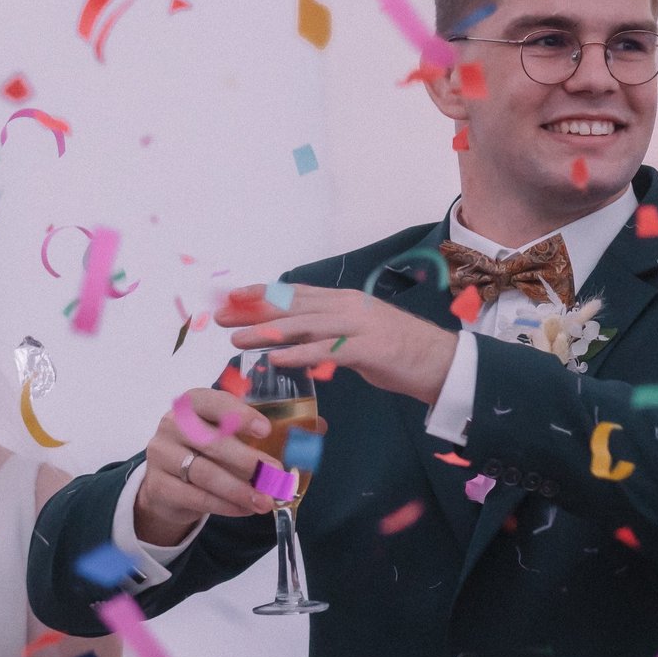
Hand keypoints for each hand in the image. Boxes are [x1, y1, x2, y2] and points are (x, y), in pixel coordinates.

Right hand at [134, 388, 276, 544]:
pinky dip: (225, 506)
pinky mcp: (158, 485)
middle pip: (211, 443)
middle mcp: (172, 424)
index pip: (214, 403)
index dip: (240, 415)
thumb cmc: (205, 451)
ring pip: (205, 474)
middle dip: (247, 460)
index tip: (265, 431)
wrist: (167, 482)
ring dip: (240, 490)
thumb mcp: (224, 434)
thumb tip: (300, 443)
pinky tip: (244, 509)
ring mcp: (161, 455)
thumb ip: (255, 436)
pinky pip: (196, 497)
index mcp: (192, 403)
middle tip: (274, 474)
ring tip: (264, 500)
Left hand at [219, 283, 456, 406]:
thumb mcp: (353, 336)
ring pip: (302, 326)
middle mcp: (345, 307)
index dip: (258, 295)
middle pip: (290, 307)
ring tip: (236, 339)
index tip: (229, 298)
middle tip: (218, 318)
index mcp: (341, 300)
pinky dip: (298, 354)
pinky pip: (326, 351)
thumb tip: (293, 337)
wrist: (440, 362)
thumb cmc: (395, 352)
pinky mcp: (366, 349)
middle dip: (251, 312)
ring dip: (266, 333)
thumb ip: (324, 332)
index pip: (291, 294)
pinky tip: (275, 358)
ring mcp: (356, 326)